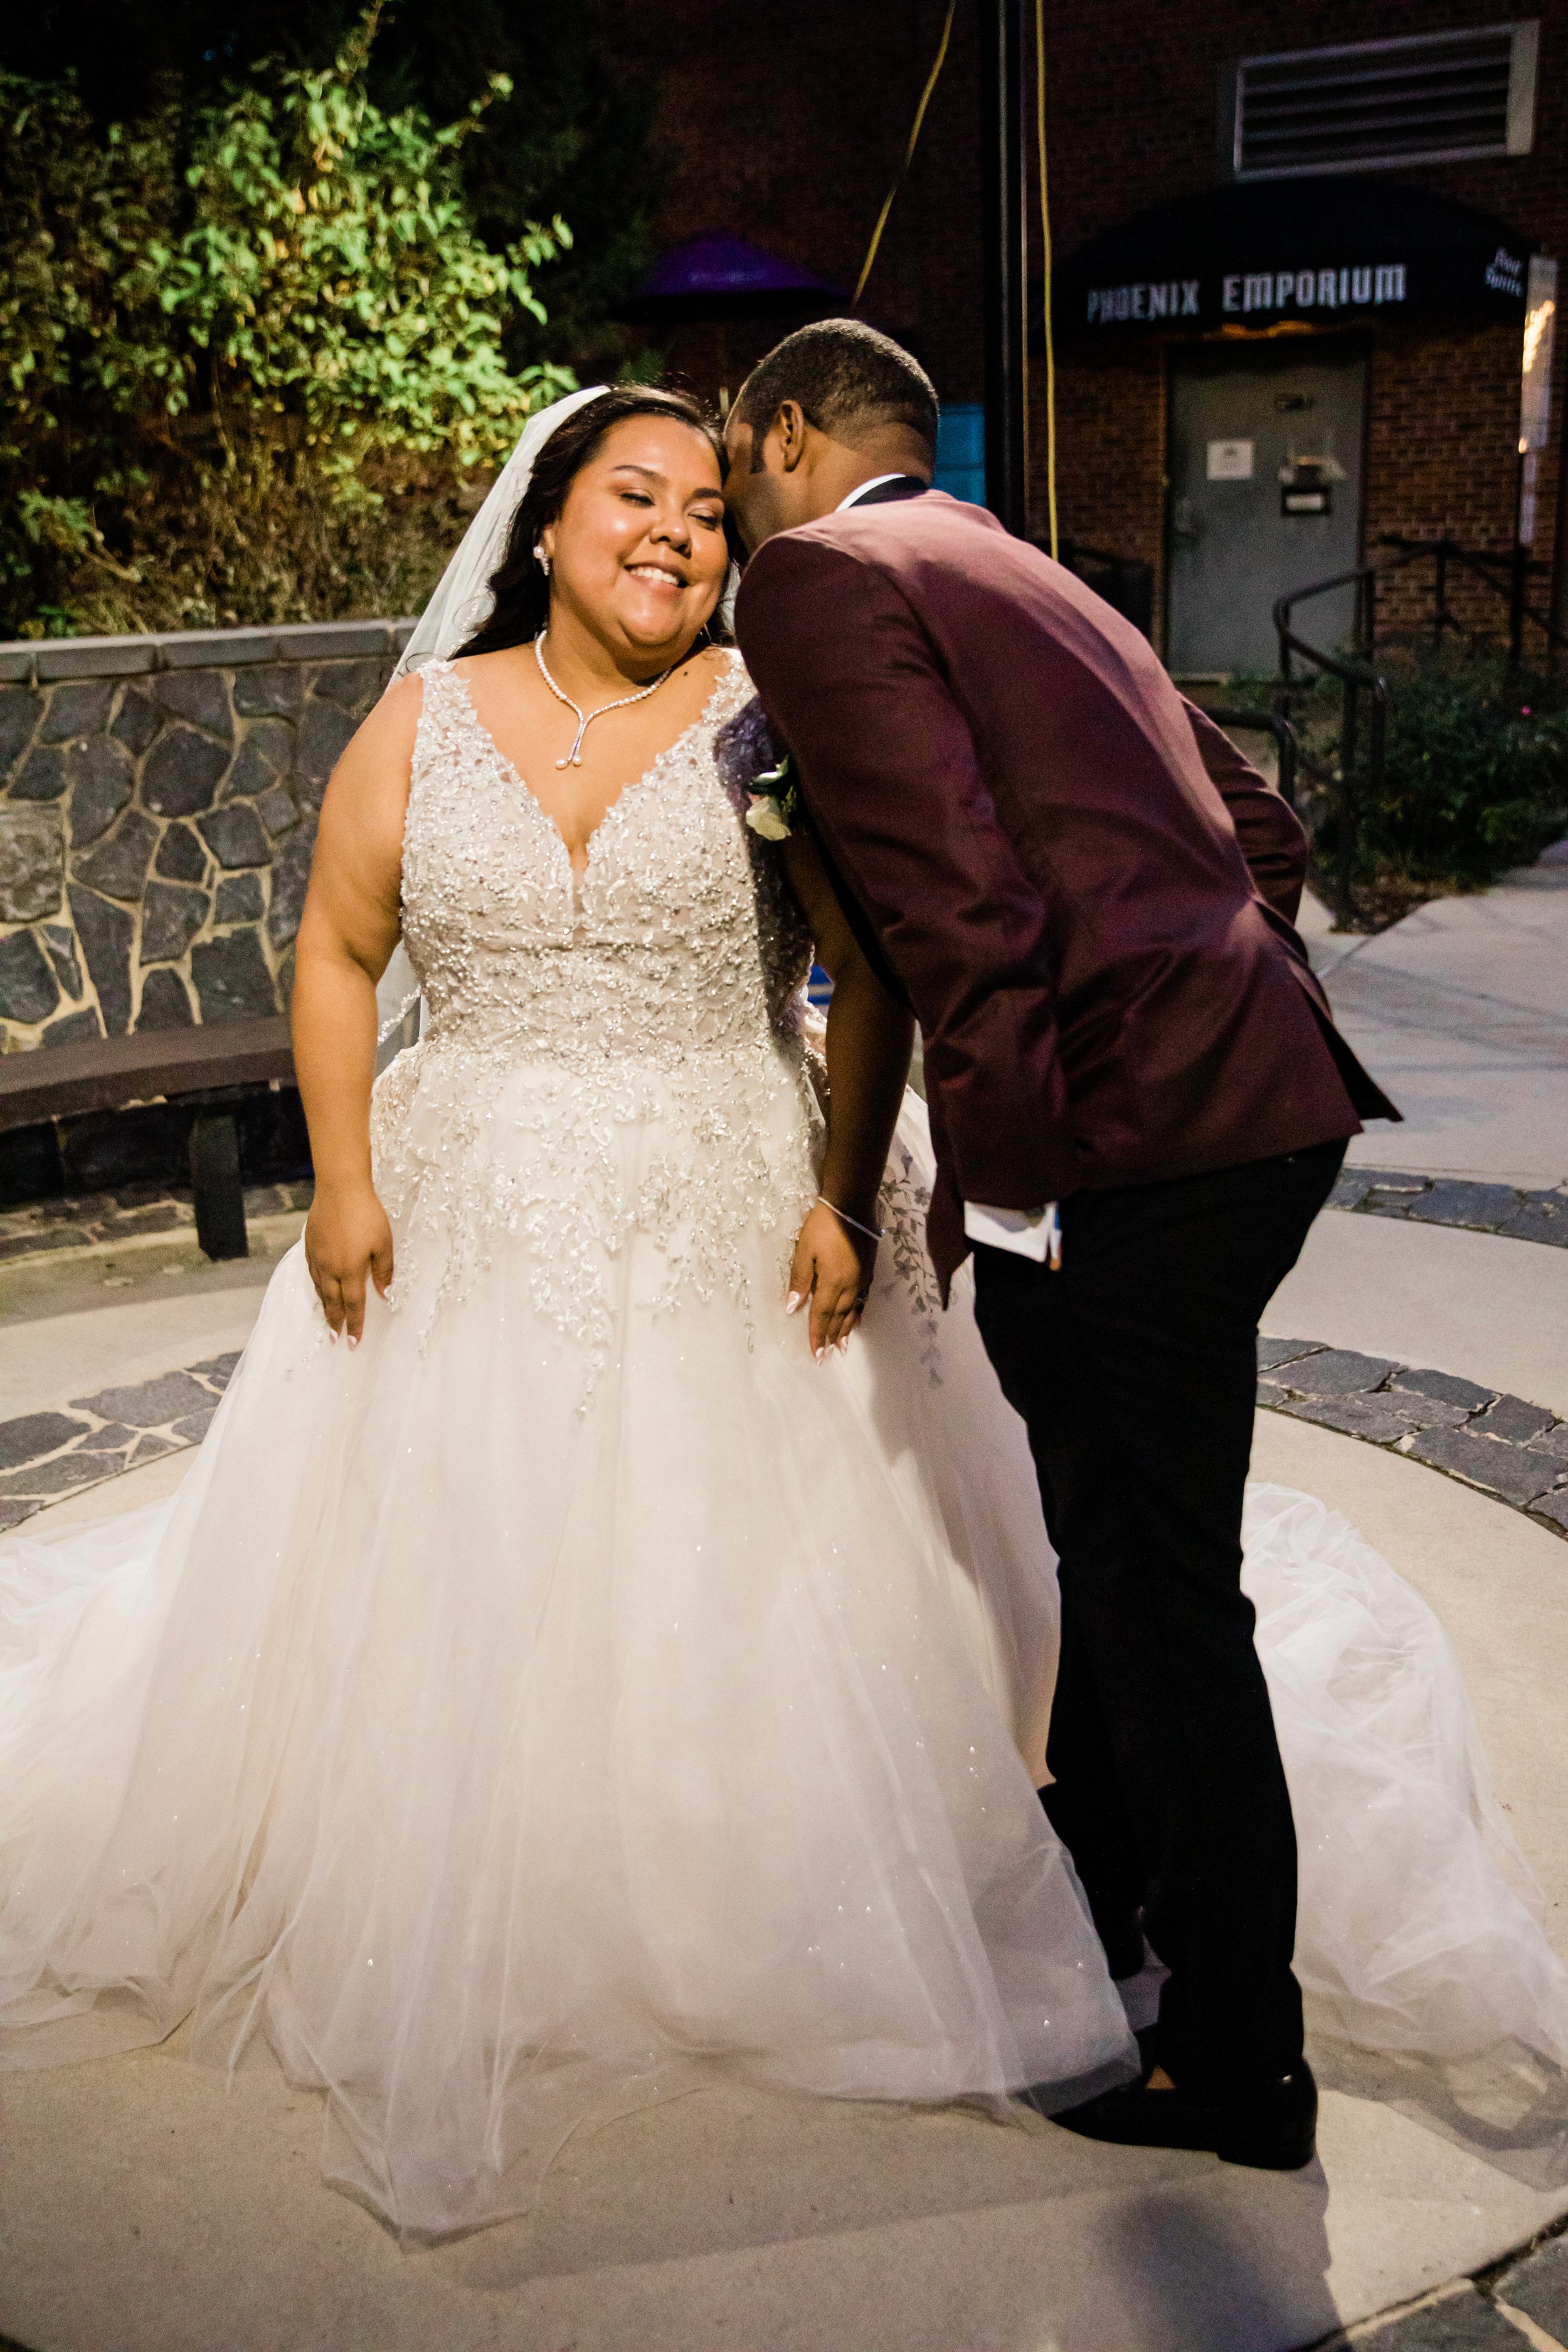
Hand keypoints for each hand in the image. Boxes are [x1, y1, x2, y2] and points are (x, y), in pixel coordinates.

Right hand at [304, 1180, 393, 1344]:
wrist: (339, 1188)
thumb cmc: (367, 1214)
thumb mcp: (384, 1243)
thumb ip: (384, 1270)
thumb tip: (384, 1293)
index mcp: (350, 1270)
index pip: (353, 1305)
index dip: (354, 1324)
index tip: (353, 1342)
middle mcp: (330, 1268)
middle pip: (332, 1302)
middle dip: (335, 1322)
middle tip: (336, 1339)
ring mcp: (317, 1257)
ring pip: (320, 1289)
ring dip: (325, 1307)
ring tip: (328, 1320)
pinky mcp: (310, 1246)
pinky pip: (312, 1274)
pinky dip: (317, 1287)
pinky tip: (319, 1289)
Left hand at [786, 1200, 875, 1359]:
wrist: (852, 1204)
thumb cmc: (823, 1225)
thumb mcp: (804, 1250)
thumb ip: (800, 1279)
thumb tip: (793, 1308)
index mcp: (832, 1282)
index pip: (821, 1315)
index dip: (817, 1335)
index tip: (815, 1353)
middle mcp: (850, 1286)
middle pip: (839, 1317)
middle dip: (831, 1338)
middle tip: (826, 1356)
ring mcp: (862, 1279)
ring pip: (853, 1311)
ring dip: (846, 1330)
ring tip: (842, 1346)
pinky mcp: (868, 1270)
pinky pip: (863, 1299)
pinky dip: (859, 1313)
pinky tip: (858, 1320)